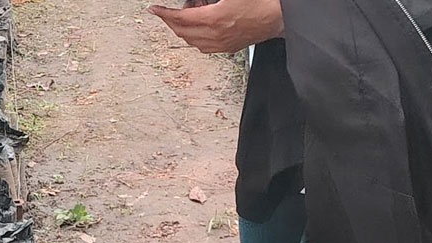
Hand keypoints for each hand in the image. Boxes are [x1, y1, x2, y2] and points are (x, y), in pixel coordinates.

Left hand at [148, 0, 283, 54]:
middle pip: (181, 31)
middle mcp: (215, 36)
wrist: (278, 15)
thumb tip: (193, 0)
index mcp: (214, 20)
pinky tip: (200, 26)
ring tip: (192, 13)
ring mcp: (221, 45)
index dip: (164, 13)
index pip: (179, 18)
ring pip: (190, 40)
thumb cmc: (260, 2)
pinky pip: (202, 46)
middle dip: (173, 19)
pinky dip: (195, 36)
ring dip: (184, 28)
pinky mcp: (227, 48)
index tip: (154, 9)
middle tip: (174, 8)